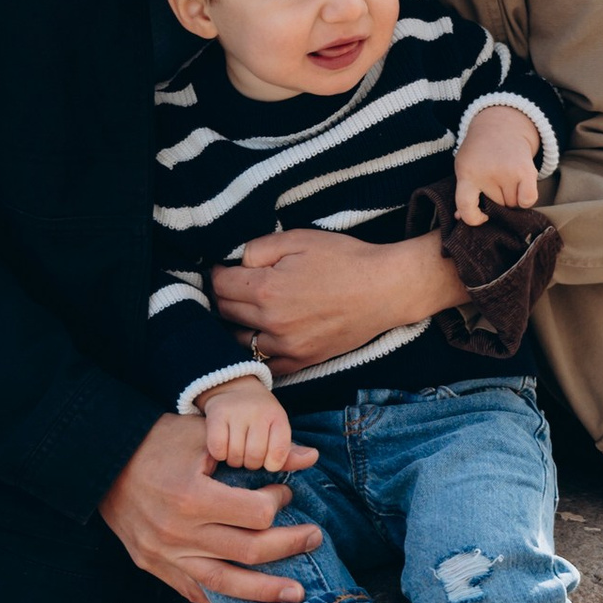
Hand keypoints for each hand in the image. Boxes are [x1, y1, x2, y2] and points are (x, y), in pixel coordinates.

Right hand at [99, 411, 319, 602]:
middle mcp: (179, 533)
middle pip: (249, 551)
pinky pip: (197, 593)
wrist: (101, 464)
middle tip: (314, 538)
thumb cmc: (156, 443)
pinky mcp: (156, 568)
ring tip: (297, 595)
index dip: (277, 502)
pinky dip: (225, 601)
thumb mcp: (204, 435)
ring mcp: (165, 556)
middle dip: (289, 546)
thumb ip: (257, 447)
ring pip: (226, 583)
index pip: (255, 513)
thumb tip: (310, 456)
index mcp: (192, 497)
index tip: (283, 491)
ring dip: (266, 591)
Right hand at [198, 373, 294, 473]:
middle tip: (249, 456)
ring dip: (234, 461)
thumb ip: (293, 453)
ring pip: (235, 455)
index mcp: (278, 417)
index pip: (279, 454)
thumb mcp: (277, 433)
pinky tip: (223, 448)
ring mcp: (237, 411)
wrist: (233, 388)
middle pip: (255, 457)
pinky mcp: (217, 414)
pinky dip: (219, 454)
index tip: (268, 460)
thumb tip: (314, 457)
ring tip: (236, 450)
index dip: (272, 464)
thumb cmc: (259, 420)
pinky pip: (218, 448)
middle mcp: (259, 412)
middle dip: (251, 464)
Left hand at [210, 228, 462, 371]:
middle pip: (225, 312)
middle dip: (223, 296)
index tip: (223, 268)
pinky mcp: (302, 361)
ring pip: (238, 340)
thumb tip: (236, 263)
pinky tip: (260, 335)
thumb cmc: (344, 259)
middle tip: (233, 285)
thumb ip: (259, 248)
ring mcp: (287, 346)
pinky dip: (255, 351)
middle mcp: (272, 322)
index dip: (217, 272)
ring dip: (235, 324)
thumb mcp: (298, 238)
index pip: (220, 284)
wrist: (385, 290)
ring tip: (244, 310)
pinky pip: (264, 363)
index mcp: (268, 289)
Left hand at [454, 104, 541, 224]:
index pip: (465, 206)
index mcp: (467, 173)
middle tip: (496, 184)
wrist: (501, 126)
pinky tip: (522, 189)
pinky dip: (526, 200)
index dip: (472, 218)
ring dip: (512, 199)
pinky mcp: (526, 170)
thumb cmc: (479, 153)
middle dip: (497, 202)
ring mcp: (508, 171)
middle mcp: (488, 173)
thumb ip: (463, 193)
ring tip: (507, 181)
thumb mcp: (464, 168)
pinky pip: (528, 199)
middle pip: (496, 207)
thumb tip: (460, 218)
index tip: (480, 218)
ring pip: (513, 205)